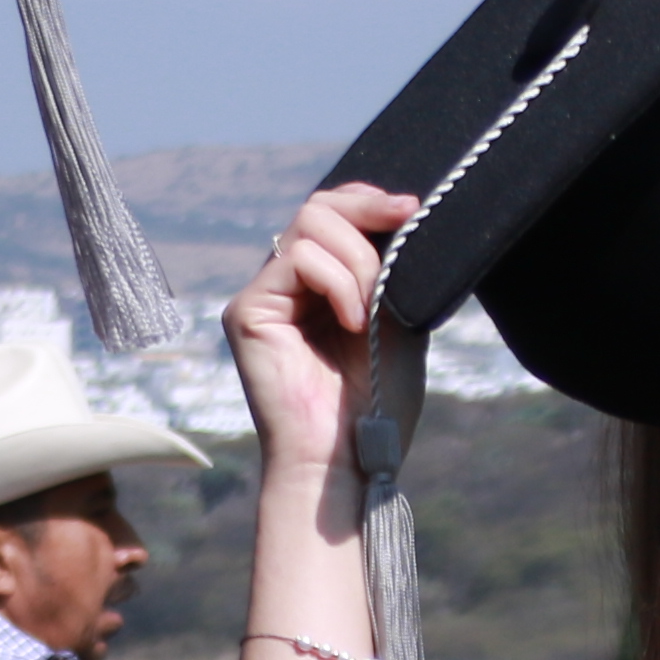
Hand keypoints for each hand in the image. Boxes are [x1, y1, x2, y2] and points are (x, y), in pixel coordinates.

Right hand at [230, 182, 408, 486]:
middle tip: (400, 245)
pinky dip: (337, 282)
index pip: (334, 214)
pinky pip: (297, 258)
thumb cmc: (375, 405)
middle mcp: (285, 285)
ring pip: (310, 225)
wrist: (349, 458)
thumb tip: (403, 213)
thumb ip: (393, 270)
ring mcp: (263, 296)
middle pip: (319, 206)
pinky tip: (352, 323)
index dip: (370, 201)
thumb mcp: (398, 321)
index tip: (411, 209)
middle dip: (367, 218)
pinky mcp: (247, 311)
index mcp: (319, 285)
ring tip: (371, 314)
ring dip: (358, 263)